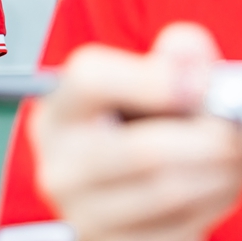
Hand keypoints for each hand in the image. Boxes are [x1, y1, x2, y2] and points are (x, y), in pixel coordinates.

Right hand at [30, 23, 241, 240]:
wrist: (126, 190)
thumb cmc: (139, 128)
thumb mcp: (149, 85)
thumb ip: (174, 59)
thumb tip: (192, 61)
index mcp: (59, 112)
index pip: (89, 82)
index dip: (151, 80)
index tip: (198, 86)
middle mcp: (59, 164)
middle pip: (143, 151)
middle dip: (210, 139)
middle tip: (235, 128)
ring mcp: (83, 212)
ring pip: (170, 190)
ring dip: (222, 172)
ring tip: (233, 154)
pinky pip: (180, 224)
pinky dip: (216, 201)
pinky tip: (220, 183)